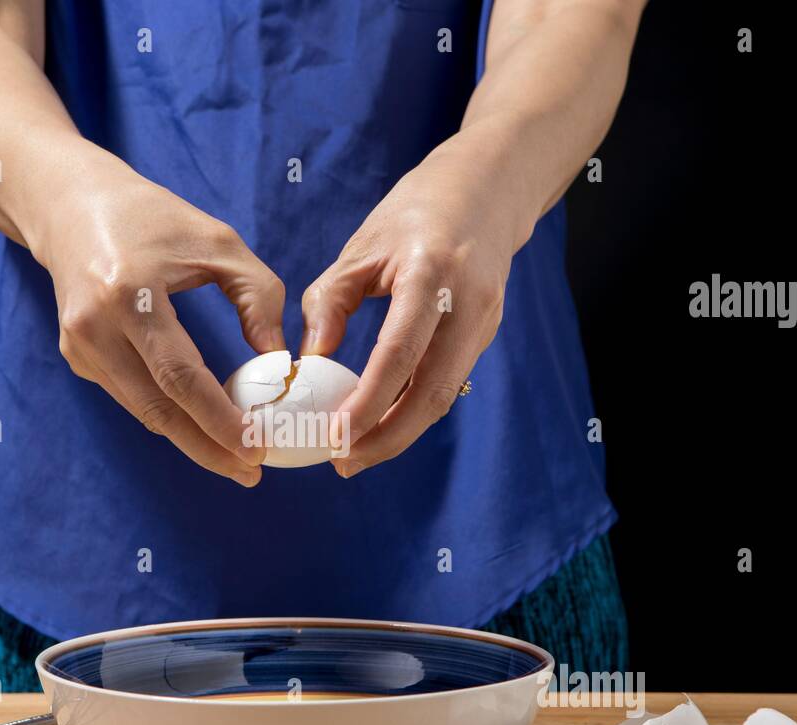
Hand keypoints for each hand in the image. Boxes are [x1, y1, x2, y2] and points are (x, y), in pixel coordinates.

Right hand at [29, 147, 284, 486]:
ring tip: (236, 458)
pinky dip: (168, 413)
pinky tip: (201, 423)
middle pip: (156, 408)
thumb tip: (280, 361)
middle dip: (207, 448)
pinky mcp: (76, 356)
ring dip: (190, 439)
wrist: (71, 205)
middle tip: (251, 471)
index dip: (218, 419)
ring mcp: (79, 346)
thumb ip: (258, 298)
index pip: (179, 374)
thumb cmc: (155, 218)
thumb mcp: (219, 242)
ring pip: (142, 410)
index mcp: (129, 293)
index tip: (256, 448)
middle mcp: (94, 326)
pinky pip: (131, 395)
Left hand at [300, 133, 532, 476]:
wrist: (488, 189)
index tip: (336, 437)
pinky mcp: (486, 334)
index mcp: (430, 272)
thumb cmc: (415, 212)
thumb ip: (331, 303)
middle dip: (387, 437)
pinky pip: (447, 382)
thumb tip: (308, 364)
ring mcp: (485, 322)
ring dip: (399, 431)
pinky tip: (380, 422)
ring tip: (355, 452)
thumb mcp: (361, 247)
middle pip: (432, 393)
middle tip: (343, 462)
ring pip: (443, 396)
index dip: (370, 402)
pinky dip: (412, 409)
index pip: (401, 353)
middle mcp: (467, 302)